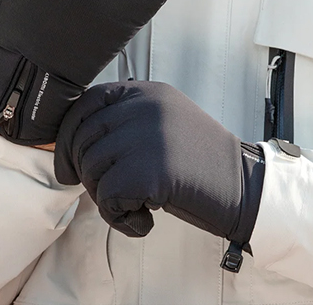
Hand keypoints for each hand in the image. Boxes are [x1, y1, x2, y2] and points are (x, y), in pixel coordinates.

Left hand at [54, 81, 265, 270]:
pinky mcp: (150, 171)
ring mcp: (147, 137)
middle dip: (86, 175)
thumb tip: (70, 144)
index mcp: (147, 92)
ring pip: (91, 171)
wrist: (245, 187)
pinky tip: (144, 219)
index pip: (86, 104)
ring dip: (105, 199)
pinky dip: (119, 218)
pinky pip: (107, 199)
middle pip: (83, 140)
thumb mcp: (164, 124)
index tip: (68, 166)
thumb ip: (125, 122)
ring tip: (138, 204)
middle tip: (114, 195)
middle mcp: (145, 107)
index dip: (67, 137)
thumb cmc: (202, 163)